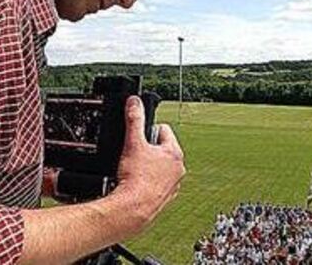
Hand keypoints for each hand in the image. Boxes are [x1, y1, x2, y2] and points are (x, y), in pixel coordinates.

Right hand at [112, 96, 185, 232]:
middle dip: (148, 150)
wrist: (132, 209)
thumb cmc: (135, 178)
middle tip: (134, 156)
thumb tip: (134, 102)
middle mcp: (179, 169)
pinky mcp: (165, 198)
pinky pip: (158, 184)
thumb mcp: (132, 143)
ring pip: (161, 167)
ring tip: (135, 171)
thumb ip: (134, 119)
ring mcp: (174, 185)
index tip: (138, 139)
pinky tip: (138, 184)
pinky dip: (149, 182)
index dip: (148, 131)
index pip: (163, 130)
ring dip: (149, 166)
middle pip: (162, 149)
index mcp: (174, 153)